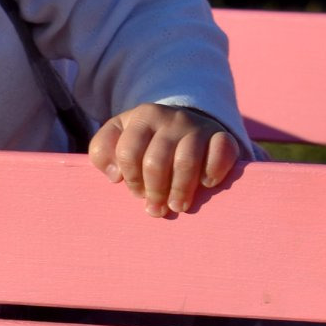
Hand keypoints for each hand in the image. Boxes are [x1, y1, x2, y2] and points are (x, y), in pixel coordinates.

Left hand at [89, 103, 239, 216]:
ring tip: (177, 206)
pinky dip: (213, 172)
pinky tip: (206, 184)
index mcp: (143, 117)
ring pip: (186, 162)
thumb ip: (103, 150)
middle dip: (154, 191)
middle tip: (155, 209)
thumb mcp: (119, 138)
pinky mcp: (222, 136)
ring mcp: (198, 126)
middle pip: (156, 161)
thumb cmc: (147, 141)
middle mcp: (171, 118)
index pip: (128, 152)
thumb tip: (114, 175)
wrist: (187, 124)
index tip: (137, 192)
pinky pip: (221, 152)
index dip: (131, 179)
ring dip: (180, 191)